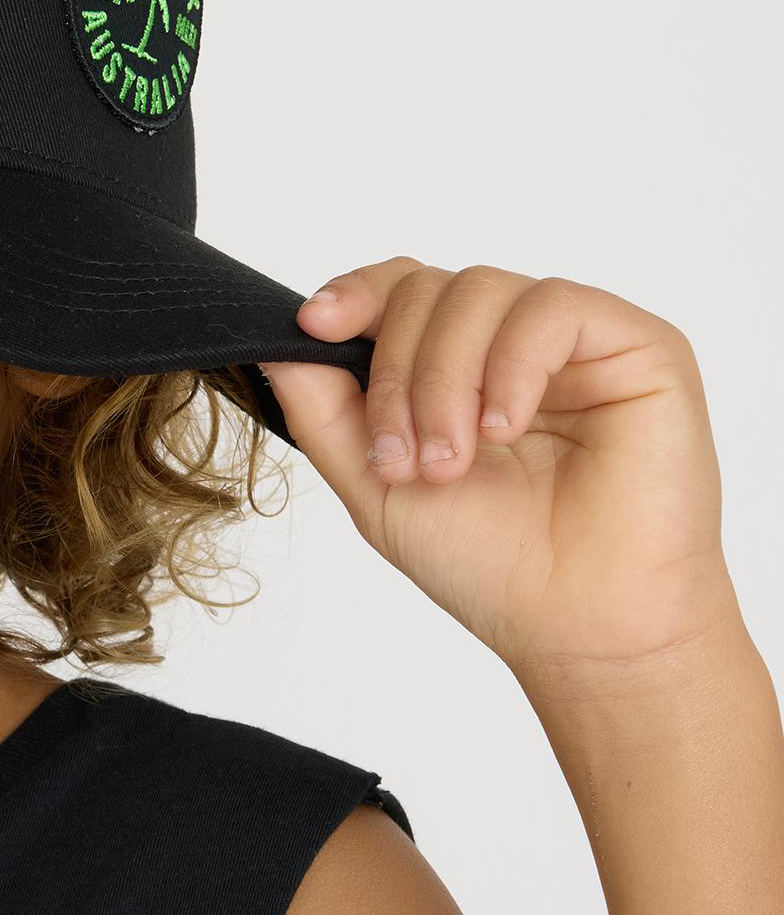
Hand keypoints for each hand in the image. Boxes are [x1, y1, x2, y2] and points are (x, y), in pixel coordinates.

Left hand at [254, 258, 739, 692]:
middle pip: (429, 290)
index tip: (314, 323)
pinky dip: (510, 366)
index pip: (402, 293)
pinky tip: (504, 429)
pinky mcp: (636, 345)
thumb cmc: (492, 565)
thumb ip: (325, 411)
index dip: (356, 295)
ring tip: (450, 462)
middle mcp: (514, 345)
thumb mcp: (375, 485)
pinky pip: (552, 307)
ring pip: (481, 291)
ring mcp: (576, 342)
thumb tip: (278, 344)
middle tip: (403, 459)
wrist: (578, 624)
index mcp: (458, 370)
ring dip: (443, 379)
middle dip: (396, 373)